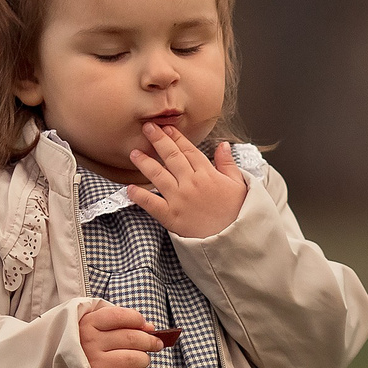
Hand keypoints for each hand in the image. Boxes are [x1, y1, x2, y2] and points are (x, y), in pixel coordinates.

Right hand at [78, 300, 165, 367]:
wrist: (65, 367)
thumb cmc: (90, 341)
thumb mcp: (99, 323)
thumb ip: (123, 320)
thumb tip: (150, 328)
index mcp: (88, 323)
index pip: (120, 316)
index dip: (137, 319)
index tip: (144, 324)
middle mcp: (90, 342)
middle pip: (132, 338)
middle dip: (150, 340)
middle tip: (156, 343)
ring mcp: (95, 363)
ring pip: (134, 358)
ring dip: (144, 358)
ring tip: (142, 358)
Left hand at [126, 122, 248, 237]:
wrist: (233, 239)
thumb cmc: (236, 213)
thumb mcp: (238, 185)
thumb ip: (228, 164)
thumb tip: (223, 145)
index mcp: (207, 174)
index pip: (188, 150)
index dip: (176, 137)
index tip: (166, 128)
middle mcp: (191, 183)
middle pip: (171, 156)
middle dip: (158, 140)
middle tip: (147, 127)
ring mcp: (179, 199)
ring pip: (158, 175)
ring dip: (145, 162)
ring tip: (134, 153)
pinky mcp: (171, 216)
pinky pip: (152, 203)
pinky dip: (139, 196)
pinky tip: (130, 189)